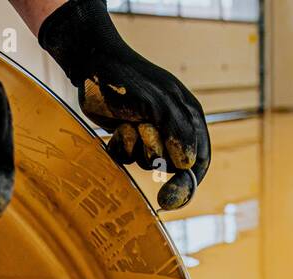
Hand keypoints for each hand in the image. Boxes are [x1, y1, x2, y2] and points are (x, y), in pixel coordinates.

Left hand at [38, 0, 209, 209]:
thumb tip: (188, 164)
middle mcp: (172, 127)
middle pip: (173, 166)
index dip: (188, 183)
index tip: (170, 199)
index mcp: (189, 117)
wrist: (93, 64)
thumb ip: (177, 132)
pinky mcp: (127, 136)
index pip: (199, 159)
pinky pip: (127, 158)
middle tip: (144, 132)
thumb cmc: (130, 80)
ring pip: (148, 162)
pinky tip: (117, 128)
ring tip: (128, 123)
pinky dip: (121, 147)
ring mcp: (149, 133)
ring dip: (137, 148)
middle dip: (156, 154)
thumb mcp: (158, 104)